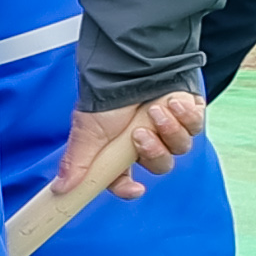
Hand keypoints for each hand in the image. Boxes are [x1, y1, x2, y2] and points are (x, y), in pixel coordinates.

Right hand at [57, 90, 206, 208]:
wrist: (131, 67)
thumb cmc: (107, 97)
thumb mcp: (87, 131)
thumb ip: (76, 161)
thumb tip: (60, 189)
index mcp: (120, 151)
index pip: (126, 180)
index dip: (130, 188)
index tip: (135, 188)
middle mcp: (147, 142)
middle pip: (160, 164)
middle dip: (153, 151)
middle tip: (140, 134)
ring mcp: (170, 130)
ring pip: (180, 147)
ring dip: (169, 130)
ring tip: (155, 110)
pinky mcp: (189, 116)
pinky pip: (195, 127)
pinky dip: (185, 117)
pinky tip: (172, 103)